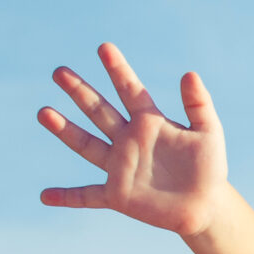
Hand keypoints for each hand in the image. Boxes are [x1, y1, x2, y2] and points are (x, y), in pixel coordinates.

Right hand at [37, 43, 231, 236]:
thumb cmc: (209, 169)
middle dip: (80, 92)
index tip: (105, 48)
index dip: (118, 70)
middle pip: (99, 111)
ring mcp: (120, 168)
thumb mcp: (209, 134)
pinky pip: (88, 196)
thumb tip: (190, 74)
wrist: (207, 206)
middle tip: (60, 72)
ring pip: (87, 145)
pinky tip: (45, 196)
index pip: (130, 90)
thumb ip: (199, 106)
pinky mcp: (118, 195)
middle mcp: (128, 141)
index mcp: (149, 123)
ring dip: (65, 130)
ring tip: (44, 113)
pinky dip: (68, 197)